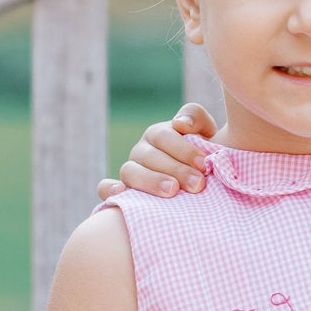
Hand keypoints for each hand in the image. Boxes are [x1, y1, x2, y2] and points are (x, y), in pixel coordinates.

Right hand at [97, 105, 217, 200]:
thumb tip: (180, 123)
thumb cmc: (203, 155)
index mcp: (159, 135)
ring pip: (130, 171)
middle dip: (176, 170)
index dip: (183, 149)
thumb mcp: (205, 132)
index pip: (164, 136)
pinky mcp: (123, 191)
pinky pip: (105, 188)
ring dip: (150, 181)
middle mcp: (142, 150)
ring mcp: (131, 170)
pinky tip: (121, 193)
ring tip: (172, 191)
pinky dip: (109, 189)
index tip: (204, 164)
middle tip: (197, 185)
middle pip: (150, 156)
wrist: (201, 180)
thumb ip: (196, 117)